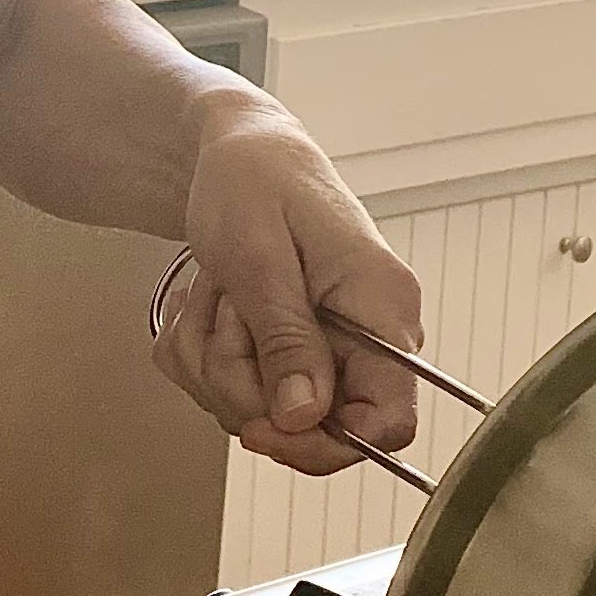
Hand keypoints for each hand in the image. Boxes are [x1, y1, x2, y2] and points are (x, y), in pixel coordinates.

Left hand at [156, 100, 426, 476]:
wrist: (234, 152)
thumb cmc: (252, 180)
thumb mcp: (259, 257)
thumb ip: (287, 337)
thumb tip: (305, 418)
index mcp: (384, 307)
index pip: (390, 422)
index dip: (324, 443)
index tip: (261, 425)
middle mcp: (369, 336)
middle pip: (315, 427)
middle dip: (245, 387)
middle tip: (225, 316)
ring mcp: (331, 348)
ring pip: (266, 413)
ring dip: (216, 362)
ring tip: (218, 293)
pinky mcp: (292, 353)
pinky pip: (239, 392)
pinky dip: (206, 356)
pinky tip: (212, 304)